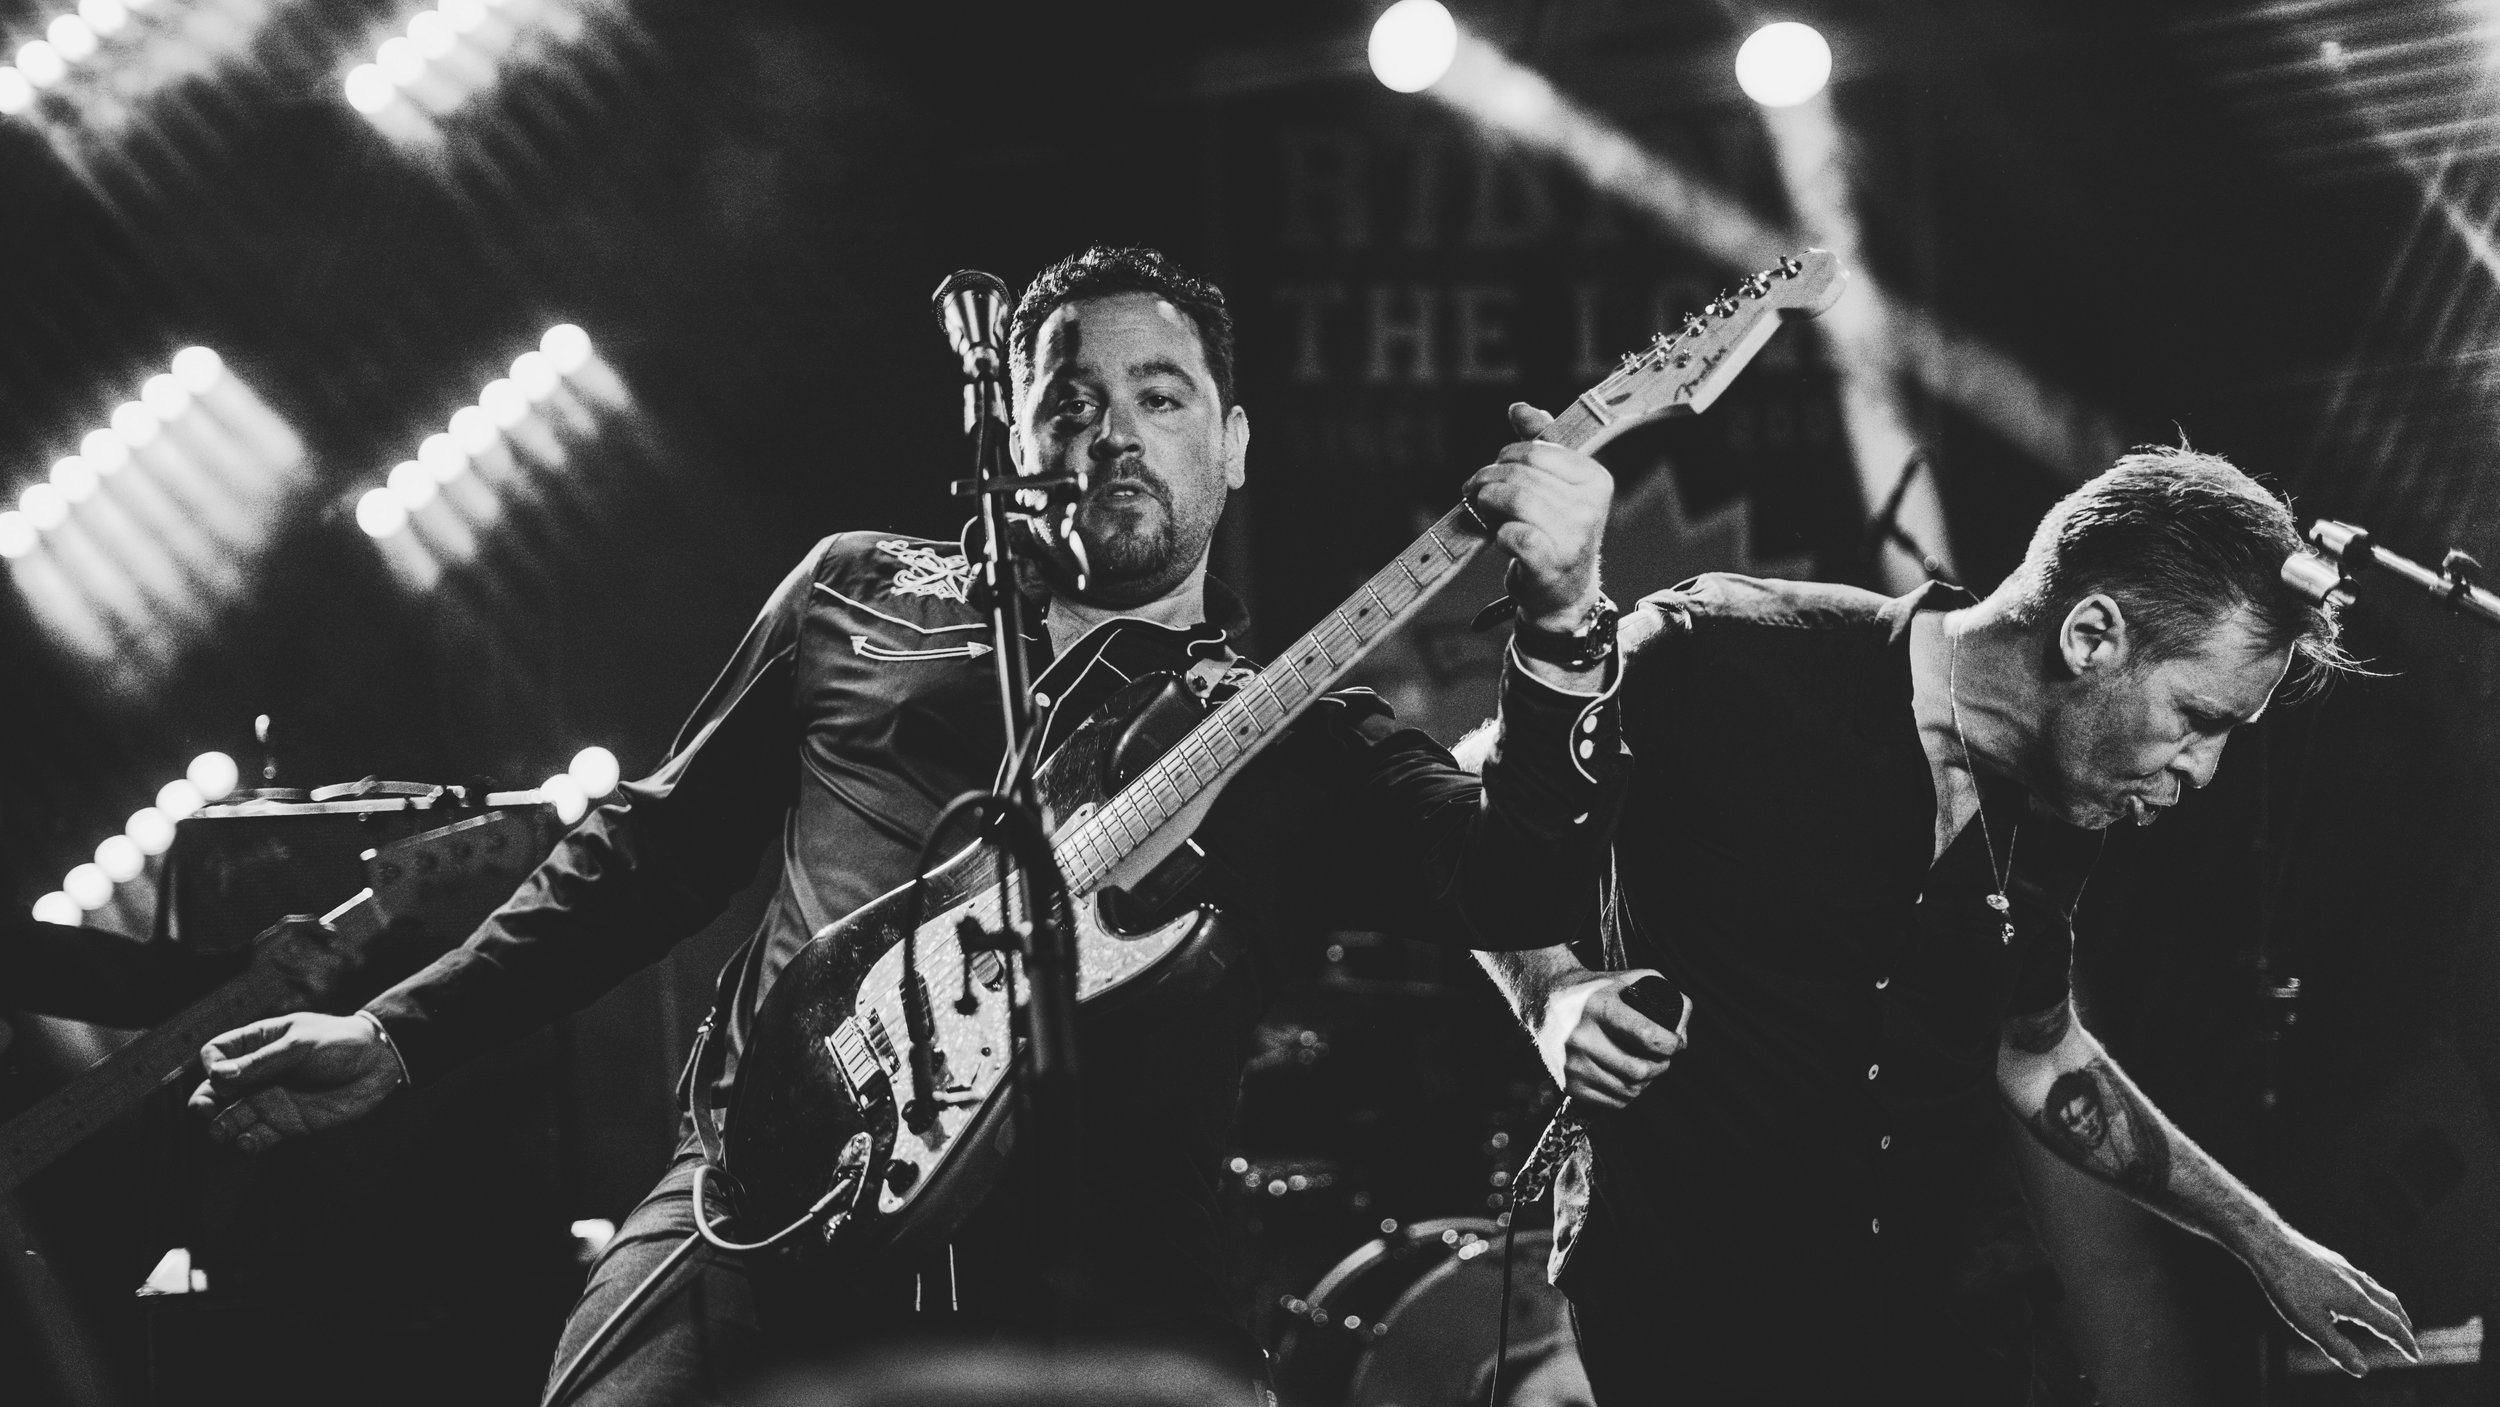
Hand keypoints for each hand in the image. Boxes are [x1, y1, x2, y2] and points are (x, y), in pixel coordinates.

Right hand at [186, 1012, 402, 1152]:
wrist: (379, 1065)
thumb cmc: (341, 1042)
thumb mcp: (301, 1044)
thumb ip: (262, 1061)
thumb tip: (220, 1073)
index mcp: (259, 1043)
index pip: (218, 1052)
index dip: (212, 1064)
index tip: (220, 1073)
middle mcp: (259, 1074)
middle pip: (217, 1089)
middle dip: (204, 1100)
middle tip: (204, 1110)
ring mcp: (271, 1099)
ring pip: (232, 1115)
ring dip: (222, 1125)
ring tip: (220, 1131)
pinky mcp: (287, 1122)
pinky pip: (259, 1136)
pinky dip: (248, 1141)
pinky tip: (247, 1141)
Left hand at [1465, 403, 1612, 631]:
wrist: (1564, 594)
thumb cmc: (1555, 534)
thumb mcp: (1555, 486)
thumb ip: (1541, 444)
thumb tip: (1519, 408)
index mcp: (1595, 479)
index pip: (1536, 449)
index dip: (1505, 457)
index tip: (1494, 471)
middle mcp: (1590, 506)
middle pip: (1519, 473)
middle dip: (1488, 479)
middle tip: (1476, 491)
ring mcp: (1572, 535)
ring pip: (1513, 499)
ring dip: (1487, 503)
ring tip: (1483, 510)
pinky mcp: (1550, 562)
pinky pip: (1513, 534)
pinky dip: (1499, 533)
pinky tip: (1501, 538)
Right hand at [1536, 967, 1685, 1108]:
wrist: (1544, 1003)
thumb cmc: (1593, 991)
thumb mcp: (1625, 979)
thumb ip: (1661, 990)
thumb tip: (1683, 1025)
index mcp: (1598, 1007)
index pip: (1647, 1036)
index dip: (1672, 1044)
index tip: (1676, 1042)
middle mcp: (1581, 1037)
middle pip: (1639, 1070)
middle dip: (1661, 1066)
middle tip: (1662, 1058)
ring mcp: (1572, 1064)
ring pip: (1628, 1090)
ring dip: (1646, 1082)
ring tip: (1646, 1067)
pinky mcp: (1568, 1084)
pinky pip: (1612, 1103)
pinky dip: (1627, 1095)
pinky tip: (1627, 1078)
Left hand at [2245, 1225, 2417, 1375]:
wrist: (2269, 1242)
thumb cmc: (2287, 1285)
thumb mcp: (2309, 1323)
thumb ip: (2337, 1347)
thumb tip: (2364, 1371)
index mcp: (2356, 1300)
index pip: (2390, 1325)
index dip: (2404, 1343)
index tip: (2415, 1356)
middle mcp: (2357, 1282)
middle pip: (2391, 1305)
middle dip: (2403, 1325)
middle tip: (2409, 1340)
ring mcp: (2345, 1268)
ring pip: (2378, 1290)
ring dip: (2390, 1308)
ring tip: (2390, 1318)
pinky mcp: (2332, 1260)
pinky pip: (2362, 1279)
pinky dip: (2372, 1293)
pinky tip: (2358, 1293)